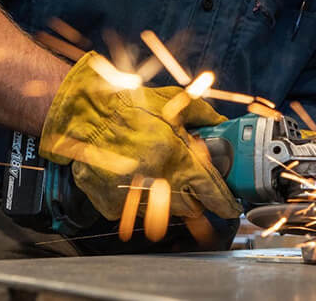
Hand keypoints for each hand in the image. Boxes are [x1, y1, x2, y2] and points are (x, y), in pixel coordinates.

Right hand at [40, 52, 240, 220]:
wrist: (84, 114)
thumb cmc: (127, 105)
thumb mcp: (172, 101)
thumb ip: (203, 114)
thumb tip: (222, 124)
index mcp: (178, 157)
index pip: (213, 193)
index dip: (225, 203)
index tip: (231, 206)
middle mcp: (158, 180)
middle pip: (191, 208)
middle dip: (195, 199)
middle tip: (189, 182)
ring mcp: (133, 196)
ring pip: (163, 214)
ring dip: (167, 199)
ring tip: (159, 177)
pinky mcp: (112, 204)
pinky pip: (134, 211)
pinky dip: (138, 199)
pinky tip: (133, 178)